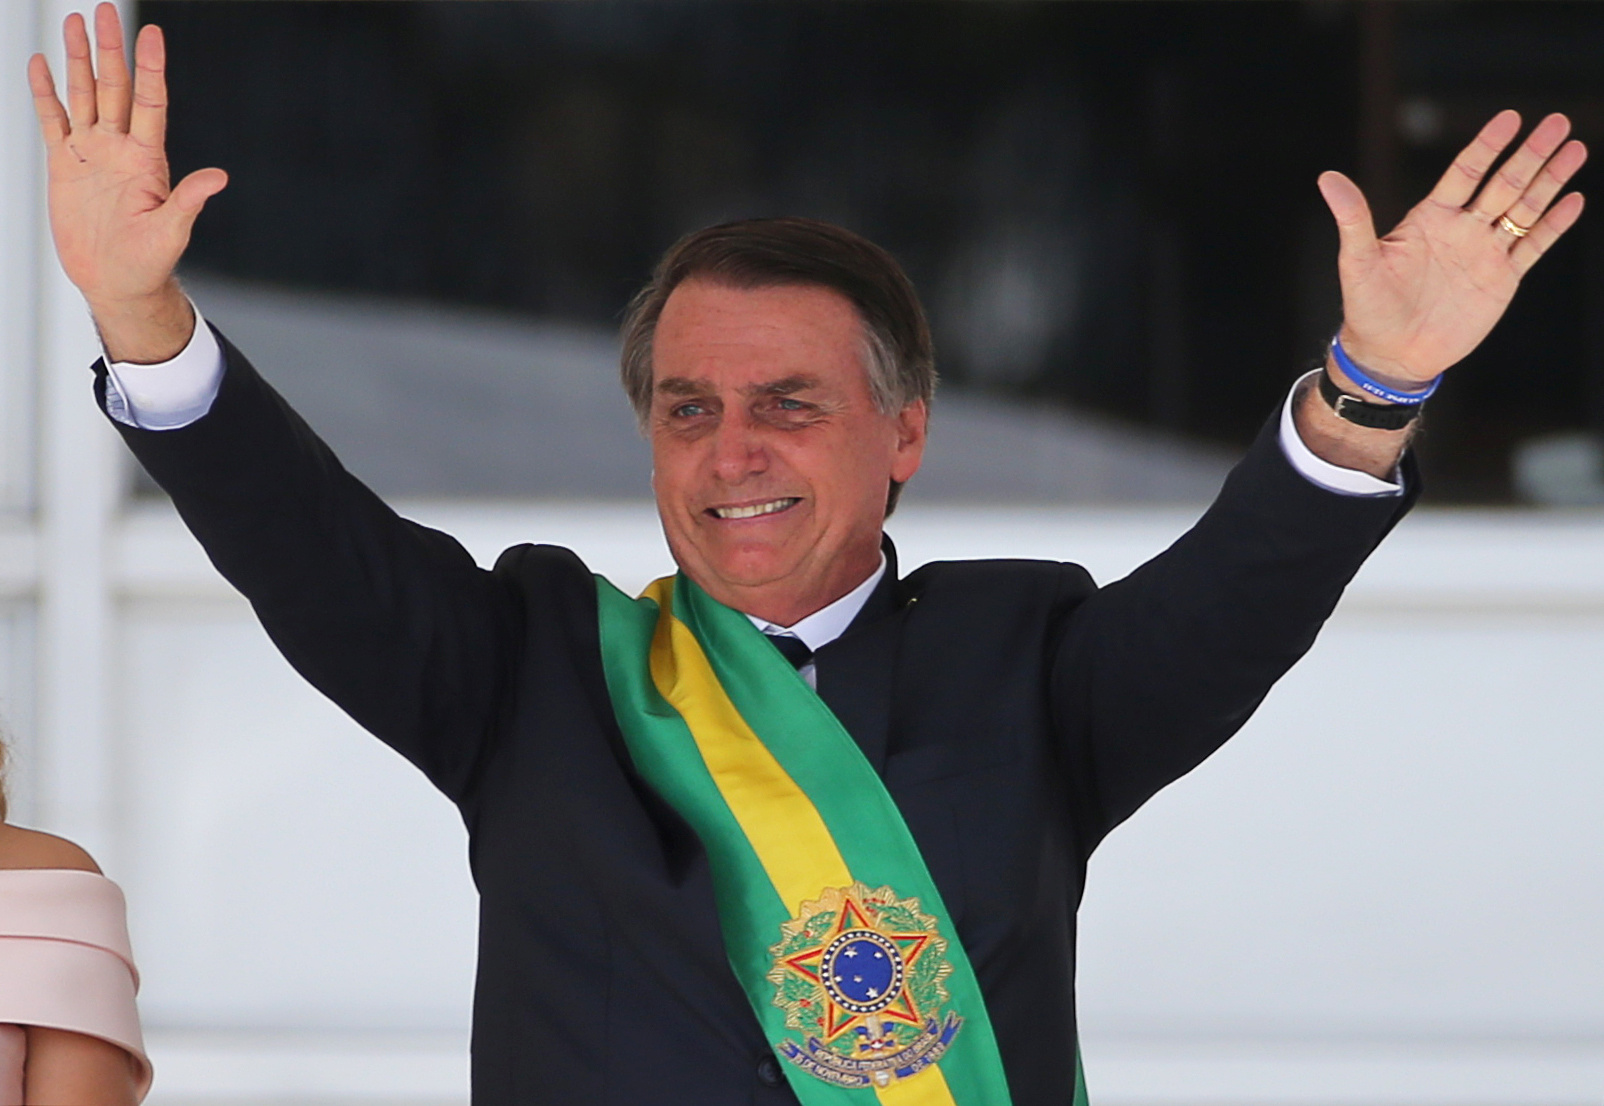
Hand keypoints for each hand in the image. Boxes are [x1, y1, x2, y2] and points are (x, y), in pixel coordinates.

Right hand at [28, 3, 225, 361]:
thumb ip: (188, 200)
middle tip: (102, 9)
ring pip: (83, 95)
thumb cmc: (149, 261)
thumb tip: (219, 177)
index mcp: (148, 159)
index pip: (150, 102)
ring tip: (72, 22)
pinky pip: (53, 121)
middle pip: (114, 88)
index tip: (152, 34)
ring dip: (77, 60)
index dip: (150, 68)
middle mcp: (120, 148)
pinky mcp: (64, 164)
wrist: (116, 281)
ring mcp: (92, 153)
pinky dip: (46, 93)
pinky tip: (40, 64)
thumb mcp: (171, 231)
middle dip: (109, 49)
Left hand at [1318, 110, 1586, 386]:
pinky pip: (1532, 246)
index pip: (1465, 172)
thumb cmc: (1369, 308)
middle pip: (1503, 183)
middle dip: (1531, 154)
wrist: (1391, 354)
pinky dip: (1553, 225)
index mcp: (1430, 218)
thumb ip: (1352, 218)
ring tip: (1576, 147)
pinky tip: (1573, 199)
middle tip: (1558, 121)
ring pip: (1524, 208)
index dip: (1487, 146)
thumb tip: (1326, 177)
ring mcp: (1484, 252)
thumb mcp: (1358, 262)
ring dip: (1550, 180)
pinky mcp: (1501, 279)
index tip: (1510, 118)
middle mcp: (1461, 229)